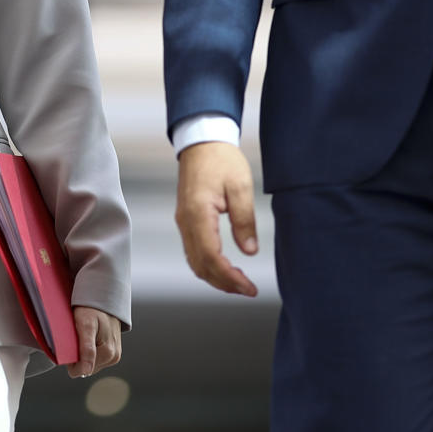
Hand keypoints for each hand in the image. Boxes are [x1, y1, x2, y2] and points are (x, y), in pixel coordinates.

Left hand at [69, 307, 122, 377]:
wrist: (105, 298)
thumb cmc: (92, 308)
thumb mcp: (85, 325)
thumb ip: (86, 349)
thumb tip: (85, 371)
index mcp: (107, 353)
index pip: (80, 370)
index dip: (71, 359)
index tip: (71, 342)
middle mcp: (113, 357)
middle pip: (85, 368)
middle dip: (78, 355)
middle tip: (77, 335)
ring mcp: (114, 356)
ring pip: (89, 364)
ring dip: (83, 352)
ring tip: (84, 335)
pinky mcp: (113, 353)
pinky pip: (95, 358)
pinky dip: (88, 351)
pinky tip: (89, 338)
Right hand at [175, 140, 259, 296]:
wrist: (202, 141)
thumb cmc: (221, 159)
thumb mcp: (240, 187)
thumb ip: (244, 220)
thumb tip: (249, 250)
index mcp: (198, 213)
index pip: (211, 257)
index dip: (229, 277)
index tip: (248, 287)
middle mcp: (185, 221)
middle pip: (200, 265)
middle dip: (223, 283)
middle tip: (247, 289)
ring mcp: (183, 221)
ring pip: (194, 261)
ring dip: (215, 277)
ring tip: (239, 283)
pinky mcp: (186, 220)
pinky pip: (193, 251)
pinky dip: (208, 265)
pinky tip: (225, 267)